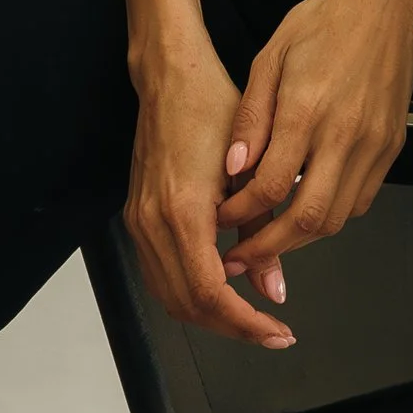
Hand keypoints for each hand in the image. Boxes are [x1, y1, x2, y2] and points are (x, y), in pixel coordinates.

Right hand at [123, 36, 295, 347]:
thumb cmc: (212, 108)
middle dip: (231, 327)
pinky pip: (159, 274)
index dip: (244, 322)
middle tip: (271, 333)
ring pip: (169, 296)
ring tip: (251, 318)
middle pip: (186, 305)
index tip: (276, 332)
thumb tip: (274, 289)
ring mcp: (139, 222)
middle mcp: (153, 223)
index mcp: (183, 212)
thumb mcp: (252, 169)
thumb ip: (262, 233)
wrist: (170, 79)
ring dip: (210, 315)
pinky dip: (189, 293)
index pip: (210, 293)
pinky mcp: (136, 217)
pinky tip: (222, 289)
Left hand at [213, 0, 412, 274]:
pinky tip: (309, 209)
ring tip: (272, 239)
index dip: (241, 214)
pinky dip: (333, 214)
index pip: (269, 186)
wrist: (385, 2)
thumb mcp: (270, 59)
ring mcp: (375, 144)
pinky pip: (362, 199)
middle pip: (308, 218)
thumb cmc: (324, 22)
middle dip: (271, 247)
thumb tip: (233, 167)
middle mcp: (345, 134)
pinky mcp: (392, 146)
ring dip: (302, 237)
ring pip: (339, 218)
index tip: (222, 220)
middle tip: (243, 257)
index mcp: (307, 110)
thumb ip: (251, 118)